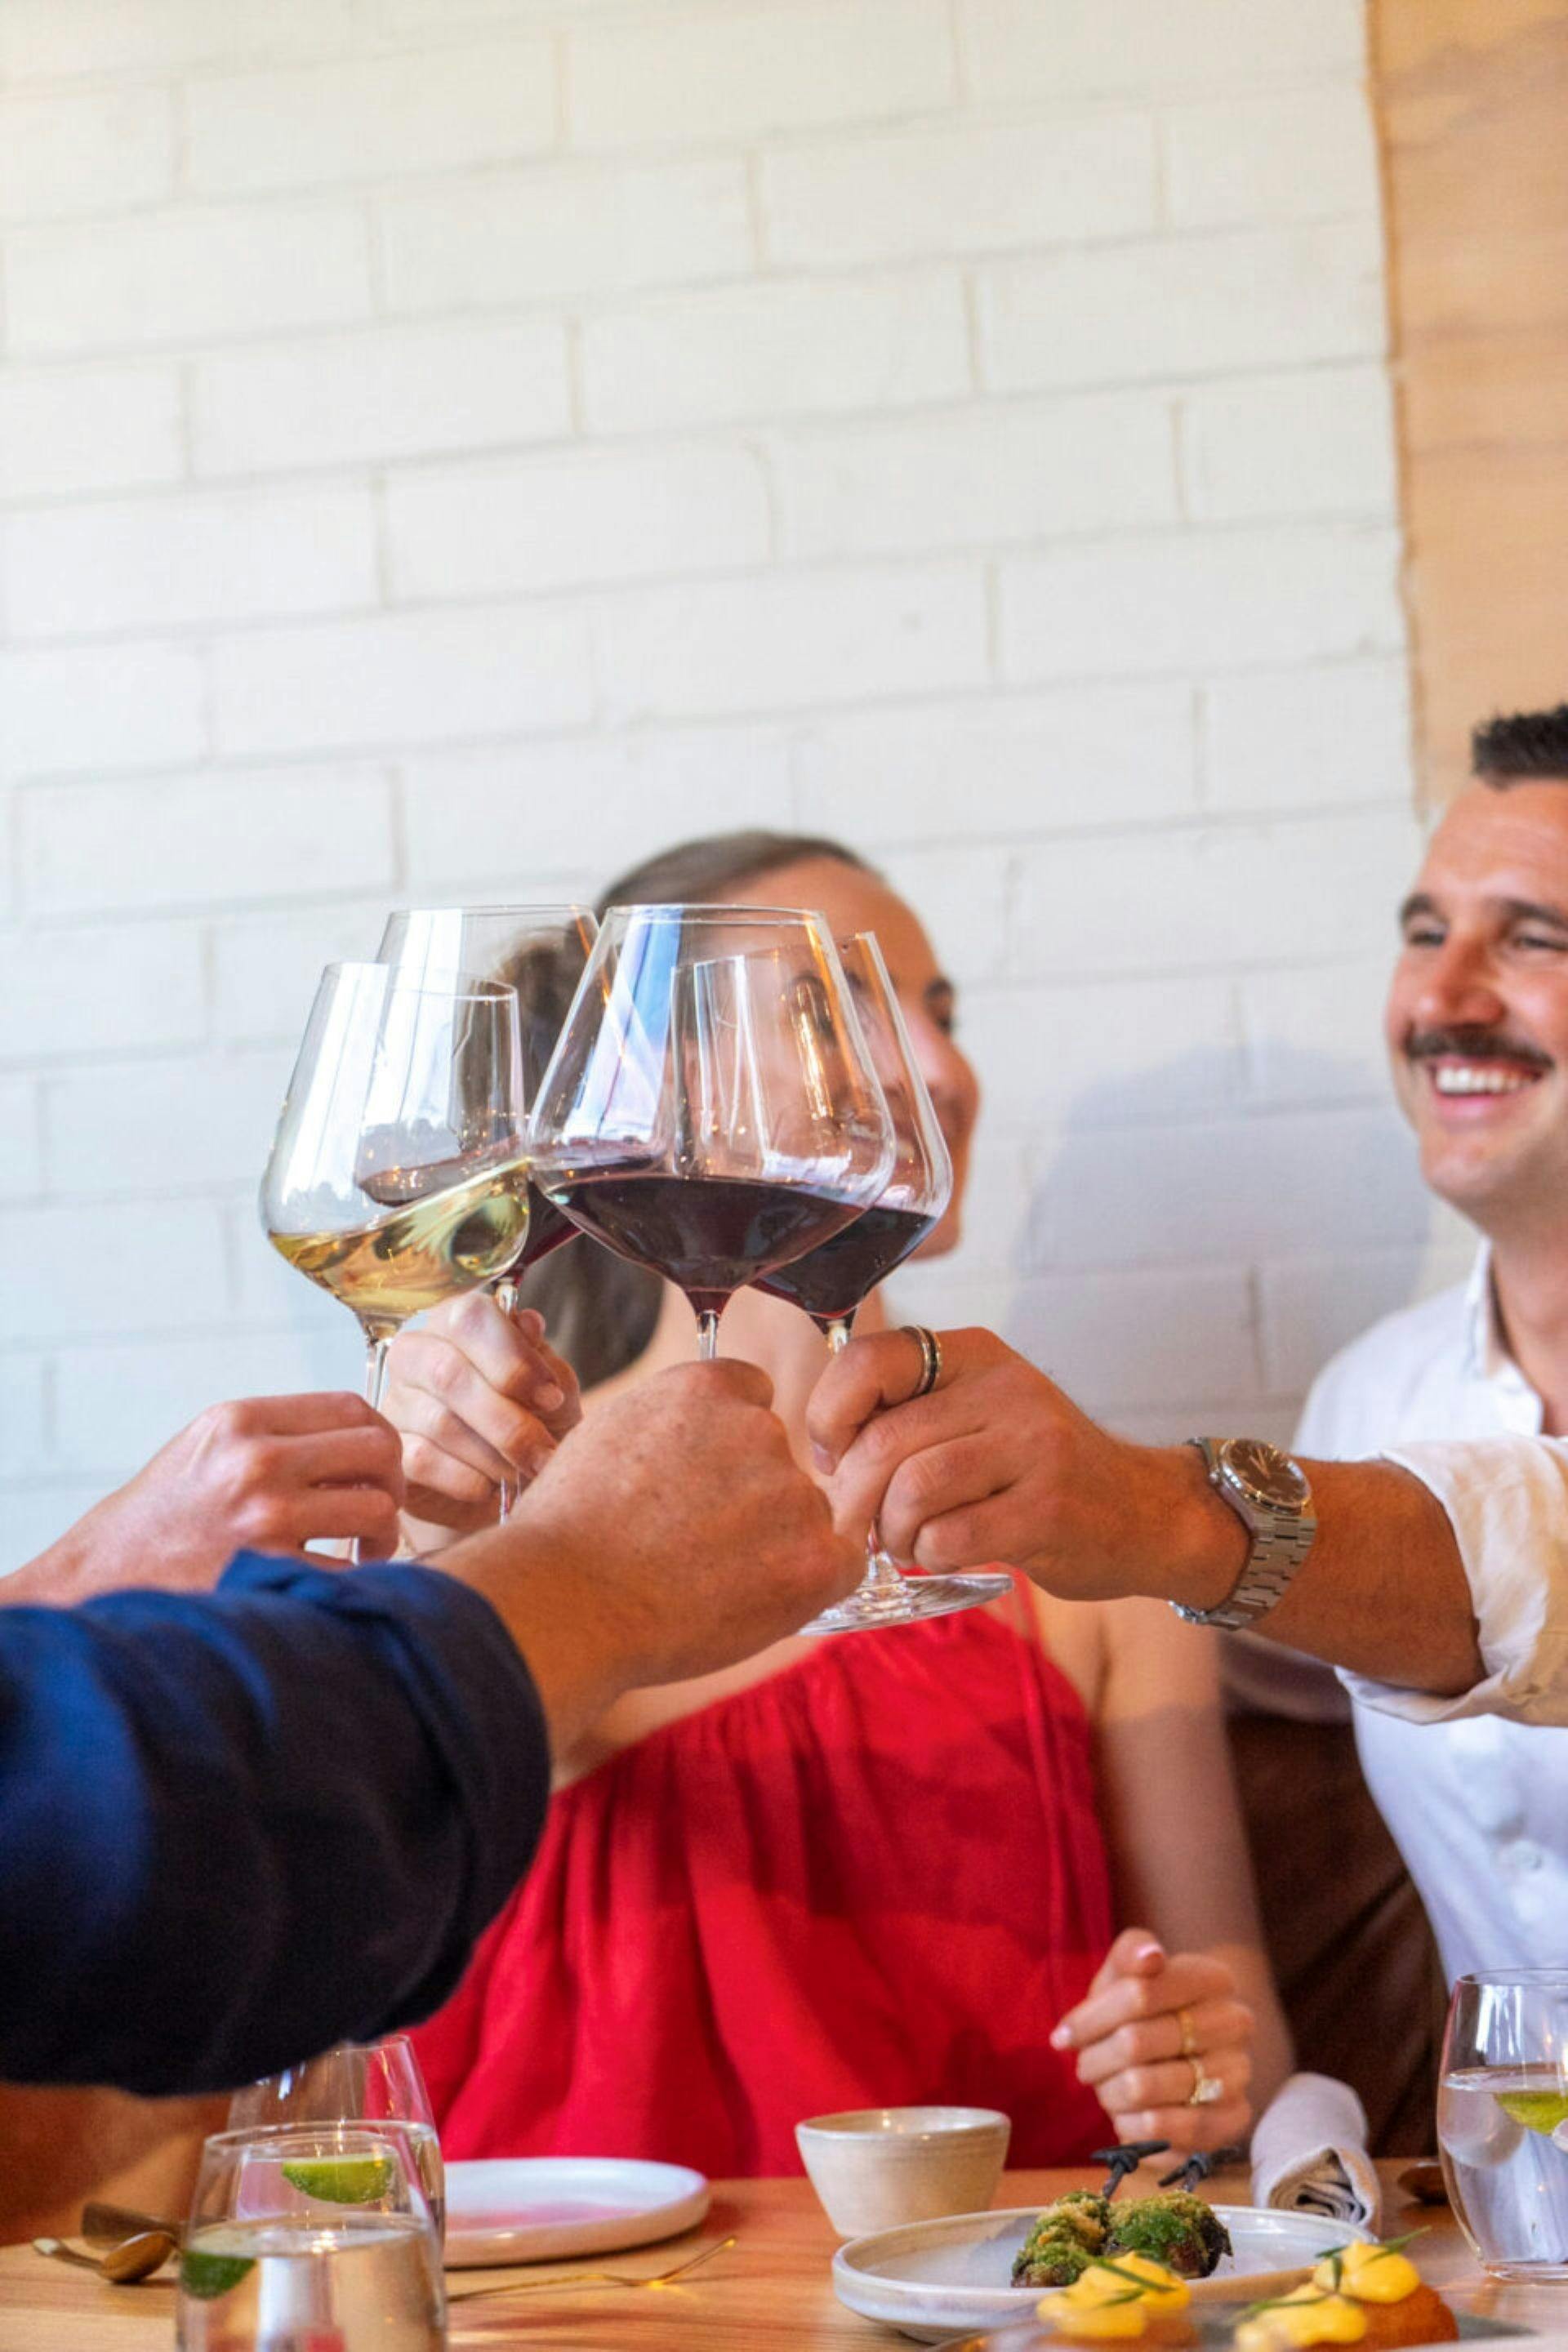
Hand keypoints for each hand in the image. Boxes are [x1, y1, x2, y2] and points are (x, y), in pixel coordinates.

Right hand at [6, 1395, 405, 1604]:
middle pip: (378, 1449)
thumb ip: (273, 1434)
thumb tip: (359, 1435)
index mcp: (239, 1420)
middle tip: (380, 1512)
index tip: (377, 1467)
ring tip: (365, 1552)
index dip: (379, 1436)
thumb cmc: (161, 1518)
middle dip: (393, 1482)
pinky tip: (341, 1583)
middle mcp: (254, 1459)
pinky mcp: (268, 1569)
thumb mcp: (205, 1449)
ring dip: (383, 1534)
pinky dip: (359, 1580)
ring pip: (376, 1507)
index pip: (350, 1405)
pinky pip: (350, 1570)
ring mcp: (263, 1514)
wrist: (99, 1578)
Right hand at [382, 1294, 581, 1534]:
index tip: (553, 1398)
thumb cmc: (536, 1422)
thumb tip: (529, 1323)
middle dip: (507, 1420)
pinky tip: (490, 1486)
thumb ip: (543, 1358)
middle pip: (447, 1372)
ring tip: (524, 1471)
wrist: (514, 1483)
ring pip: (440, 1422)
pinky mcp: (393, 1451)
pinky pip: (423, 1460)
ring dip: (494, 1455)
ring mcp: (396, 1401)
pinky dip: (468, 1479)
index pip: (470, 1317)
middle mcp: (416, 1353)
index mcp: (456, 1323)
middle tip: (545, 1452)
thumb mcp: (553, 1389)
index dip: (514, 1358)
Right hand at [437, 1360, 863, 1743]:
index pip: (752, 1397)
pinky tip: (755, 1600)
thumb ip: (673, 1422)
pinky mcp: (818, 1557)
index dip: (728, 1446)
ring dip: (773, 1543)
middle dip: (748, 1496)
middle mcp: (761, 1427)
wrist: (565, 1604)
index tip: (702, 1481)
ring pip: (803, 1515)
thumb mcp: (611, 1434)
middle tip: (694, 1544)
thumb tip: (701, 1437)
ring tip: (705, 1582)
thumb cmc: (567, 1532)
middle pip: (777, 1460)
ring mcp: (793, 1492)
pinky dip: (809, 1583)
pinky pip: (842, 1562)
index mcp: (708, 1387)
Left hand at [808, 1327, 1242, 1607]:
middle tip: (858, 1527)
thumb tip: (822, 1448)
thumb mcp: (978, 1414)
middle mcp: (1006, 1388)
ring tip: (905, 1542)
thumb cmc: (1035, 1471)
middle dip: (854, 1497)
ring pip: (914, 1488)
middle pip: (886, 1439)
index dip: (831, 1414)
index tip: (835, 1457)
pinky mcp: (1049, 1509)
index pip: (871, 1359)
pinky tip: (944, 1554)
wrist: (1142, 1513)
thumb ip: (909, 1413)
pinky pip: (951, 1536)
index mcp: (975, 1354)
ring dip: (893, 1531)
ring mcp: (1033, 1446)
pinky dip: (930, 1554)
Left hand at [1050, 1929, 1254, 2152]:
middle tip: (1086, 2066)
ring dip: (1110, 2092)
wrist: (1180, 2057)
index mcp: (1212, 1977)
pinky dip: (1131, 2126)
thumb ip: (1131, 1954)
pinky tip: (1127, 2115)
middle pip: (1134, 2043)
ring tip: (1108, 2088)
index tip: (1062, 2037)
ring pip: (1143, 2087)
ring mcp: (1238, 2071)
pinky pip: (1165, 2129)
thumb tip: (1151, 1956)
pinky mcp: (1234, 2117)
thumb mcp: (1126, 1975)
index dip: (1091, 2020)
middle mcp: (1235, 2022)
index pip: (1137, 1995)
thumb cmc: (1142, 2010)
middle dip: (1095, 2058)